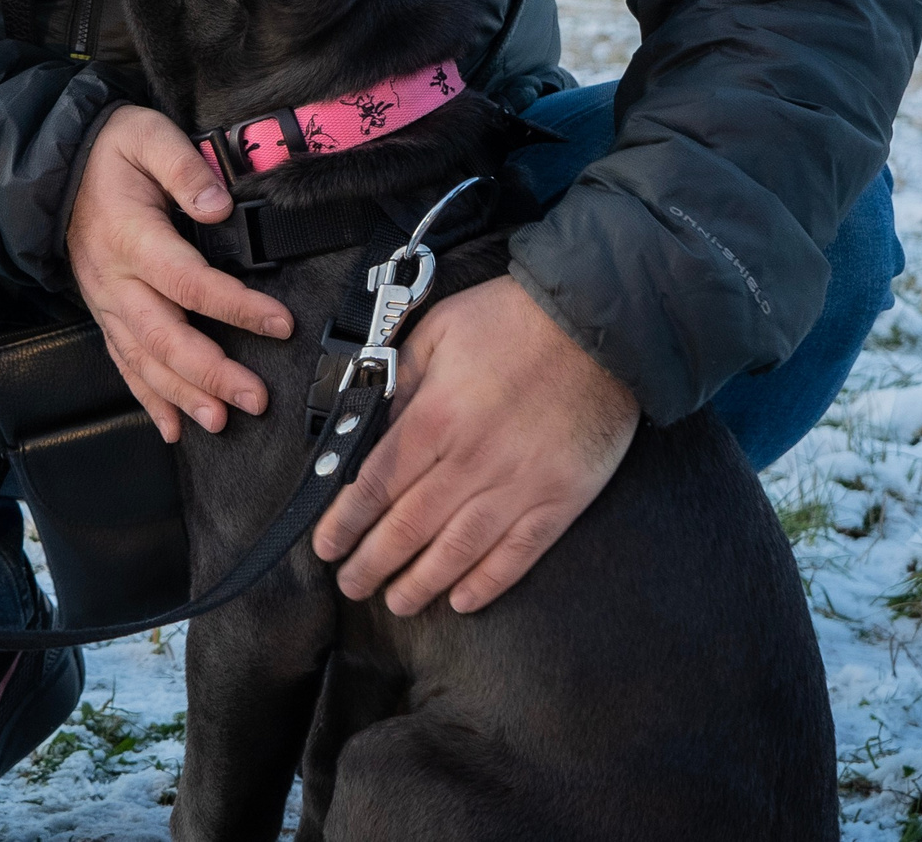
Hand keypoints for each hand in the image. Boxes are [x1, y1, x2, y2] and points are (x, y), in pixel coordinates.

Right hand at [68, 105, 292, 440]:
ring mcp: (107, 303)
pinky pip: (125, 364)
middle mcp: (115, 279)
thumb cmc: (111, 152)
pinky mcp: (106, 314)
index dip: (235, 306)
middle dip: (211, 374)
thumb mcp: (147, 136)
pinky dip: (148, 399)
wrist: (58, 168)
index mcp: (131, 237)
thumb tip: (218, 204)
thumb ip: (184, 167)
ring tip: (220, 421)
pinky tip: (173, 426)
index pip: (188, 282)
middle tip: (254, 398)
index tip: (279, 323)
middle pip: (165, 337)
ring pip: (144, 360)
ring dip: (182, 396)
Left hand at [311, 276, 637, 614]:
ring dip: (422, 583)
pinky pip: (518, 554)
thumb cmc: (512, 318)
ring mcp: (519, 484)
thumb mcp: (437, 331)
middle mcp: (472, 460)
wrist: (596, 322)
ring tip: (397, 602)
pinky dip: (488, 582)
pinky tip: (463, 600)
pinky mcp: (560, 498)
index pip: (374, 485)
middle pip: (409, 527)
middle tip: (351, 585)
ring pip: (458, 550)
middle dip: (372, 563)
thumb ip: (400, 380)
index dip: (345, 523)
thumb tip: (368, 424)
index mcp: (436, 417)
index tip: (325, 546)